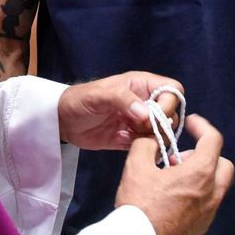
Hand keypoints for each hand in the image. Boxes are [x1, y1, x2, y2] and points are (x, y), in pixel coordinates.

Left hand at [57, 73, 182, 150]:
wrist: (62, 120)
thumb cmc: (80, 100)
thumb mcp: (99, 95)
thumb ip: (123, 100)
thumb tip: (146, 114)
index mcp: (142, 85)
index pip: (172, 91)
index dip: (169, 104)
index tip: (153, 117)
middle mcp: (145, 102)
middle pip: (171, 114)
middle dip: (161, 125)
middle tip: (142, 131)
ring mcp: (140, 122)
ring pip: (162, 132)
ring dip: (154, 139)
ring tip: (133, 138)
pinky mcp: (132, 139)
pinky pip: (148, 145)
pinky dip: (144, 148)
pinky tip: (128, 145)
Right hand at [114, 114, 233, 234]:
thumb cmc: (139, 206)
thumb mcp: (136, 166)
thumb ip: (146, 144)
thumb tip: (152, 138)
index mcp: (200, 173)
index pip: (214, 140)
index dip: (202, 126)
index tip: (191, 123)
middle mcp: (212, 193)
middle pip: (224, 164)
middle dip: (206, 155)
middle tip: (181, 157)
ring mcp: (209, 213)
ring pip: (217, 186)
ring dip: (201, 176)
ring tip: (172, 179)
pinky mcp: (202, 228)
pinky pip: (207, 203)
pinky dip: (197, 194)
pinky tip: (172, 199)